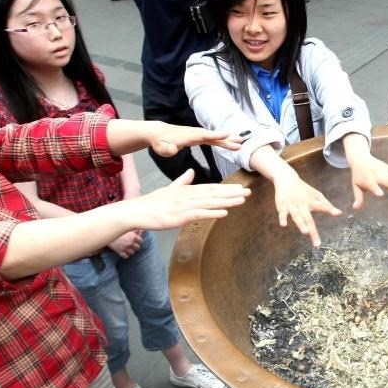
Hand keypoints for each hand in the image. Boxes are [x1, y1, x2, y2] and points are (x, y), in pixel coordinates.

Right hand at [108, 229, 142, 258]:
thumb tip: (142, 230)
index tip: (135, 240)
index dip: (138, 241)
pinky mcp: (120, 252)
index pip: (141, 241)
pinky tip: (123, 251)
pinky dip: (125, 255)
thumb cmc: (116, 229)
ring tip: (127, 248)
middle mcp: (130, 242)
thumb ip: (135, 230)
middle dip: (135, 246)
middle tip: (131, 244)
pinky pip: (126, 256)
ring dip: (130, 251)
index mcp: (133, 236)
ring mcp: (125, 248)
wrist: (105, 232)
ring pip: (133, 253)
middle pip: (138, 248)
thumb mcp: (126, 228)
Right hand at [121, 170, 248, 228]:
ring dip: (227, 201)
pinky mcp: (180, 216)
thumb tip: (190, 171)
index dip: (226, 188)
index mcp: (188, 190)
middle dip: (232, 193)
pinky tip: (224, 213)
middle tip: (248, 192)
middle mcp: (189, 196)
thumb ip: (182, 181)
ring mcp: (185, 206)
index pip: (211, 188)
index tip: (240, 188)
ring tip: (241, 200)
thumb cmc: (153, 202)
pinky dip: (212, 213)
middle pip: (214, 194)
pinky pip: (199, 214)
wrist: (138, 211)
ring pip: (210, 202)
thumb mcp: (170, 189)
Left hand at [149, 124, 242, 157]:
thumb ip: (168, 149)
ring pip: (215, 137)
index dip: (215, 135)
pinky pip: (212, 139)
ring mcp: (198, 134)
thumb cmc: (160, 142)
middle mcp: (195, 133)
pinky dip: (222, 140)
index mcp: (188, 136)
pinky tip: (231, 143)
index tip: (227, 134)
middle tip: (241, 141)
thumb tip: (173, 150)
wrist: (159, 133)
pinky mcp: (199, 137)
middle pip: (213, 136)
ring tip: (241, 142)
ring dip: (228, 140)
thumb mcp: (161, 147)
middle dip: (226, 139)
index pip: (203, 135)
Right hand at [272, 170, 341, 246]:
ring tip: (306, 232)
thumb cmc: (303, 189)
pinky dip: (283, 218)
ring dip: (301, 224)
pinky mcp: (282, 206)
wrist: (286, 178)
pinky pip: (282, 213)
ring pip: (297, 216)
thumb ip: (326, 204)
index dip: (330, 209)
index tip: (338, 213)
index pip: (322, 206)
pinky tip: (284, 225)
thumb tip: (339, 213)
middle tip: (317, 243)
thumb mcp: (316, 194)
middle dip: (313, 231)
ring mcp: (292, 205)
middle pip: (308, 218)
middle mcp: (302, 203)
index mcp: (311, 200)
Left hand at [348, 153, 387, 209]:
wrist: (361, 159)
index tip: (380, 195)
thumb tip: (355, 208)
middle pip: (387, 180)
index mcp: (367, 179)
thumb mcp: (356, 186)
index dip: (376, 189)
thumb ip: (358, 197)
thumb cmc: (359, 176)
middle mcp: (377, 174)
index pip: (372, 185)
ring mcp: (384, 171)